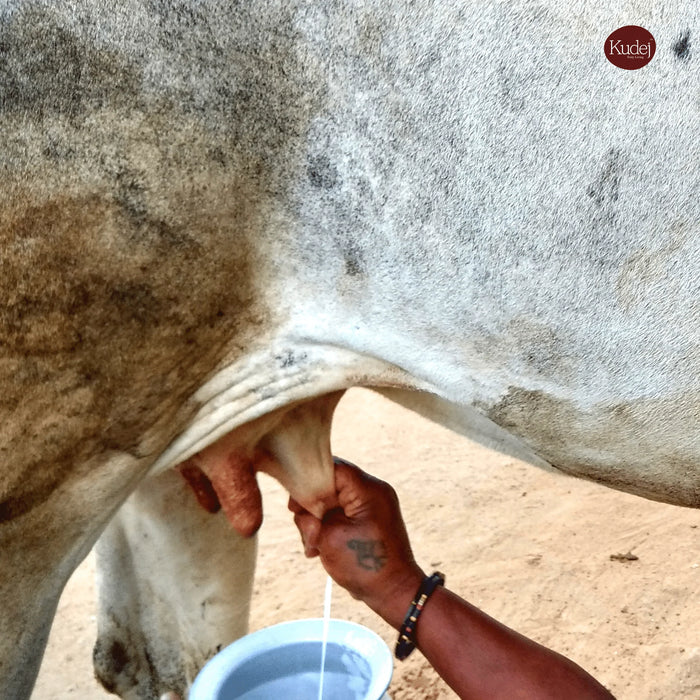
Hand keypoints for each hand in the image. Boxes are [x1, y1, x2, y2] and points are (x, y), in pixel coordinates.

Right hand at [289, 458, 424, 627]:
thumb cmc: (363, 566)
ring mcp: (372, 504)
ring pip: (331, 500)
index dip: (308, 482)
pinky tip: (321, 548)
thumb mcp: (328, 538)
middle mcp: (373, 490)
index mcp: (369, 490)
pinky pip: (341, 512)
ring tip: (315, 548)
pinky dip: (328, 527)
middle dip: (312, 509)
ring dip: (317, 523)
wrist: (394, 593)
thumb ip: (310, 516)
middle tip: (309, 535)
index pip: (332, 467)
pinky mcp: (369, 516)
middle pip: (329, 484)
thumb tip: (300, 505)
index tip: (295, 504)